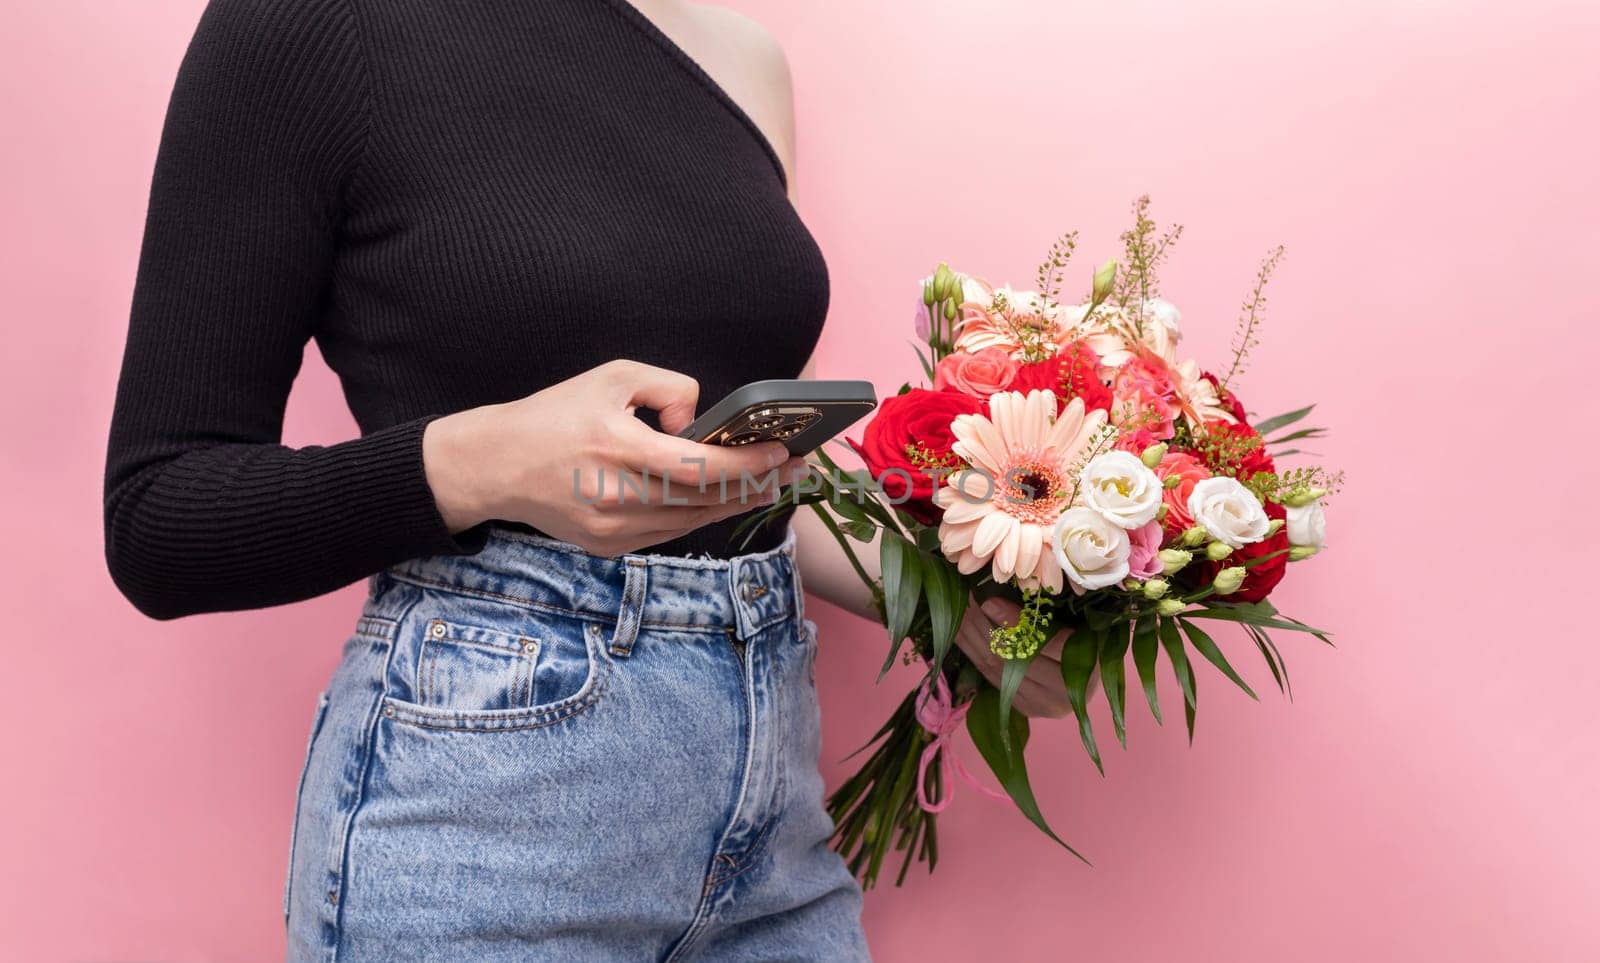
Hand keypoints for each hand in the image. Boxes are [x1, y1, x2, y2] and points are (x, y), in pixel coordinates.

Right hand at [422, 360, 808, 555]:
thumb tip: (700, 419)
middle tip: (796, 467)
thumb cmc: (555, 414)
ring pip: (694, 521)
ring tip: (772, 483)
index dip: (747, 463)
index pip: (699, 466)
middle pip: (705, 500)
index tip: (782, 451)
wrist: (495, 466)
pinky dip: (701, 514)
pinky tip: (726, 497)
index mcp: (615, 448)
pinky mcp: (609, 548)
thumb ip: (667, 387)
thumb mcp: (611, 377)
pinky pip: (670, 531)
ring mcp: (613, 530)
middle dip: (758, 483)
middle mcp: (615, 496)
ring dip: (737, 502)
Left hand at [952, 598, 1095, 718]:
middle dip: (984, 627)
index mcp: (1085, 666)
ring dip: (972, 638)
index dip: (1014, 622)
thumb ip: (1039, 614)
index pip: (1044, 644)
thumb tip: (991, 600)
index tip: (988, 600)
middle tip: (962, 600)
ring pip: (998, 670)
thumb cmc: (1080, 635)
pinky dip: (973, 652)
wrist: (1086, 671)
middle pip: (1015, 659)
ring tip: (955, 611)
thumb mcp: (1066, 619)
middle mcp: (1063, 695)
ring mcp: (1041, 706)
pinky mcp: (1024, 708)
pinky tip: (958, 631)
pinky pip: (991, 677)